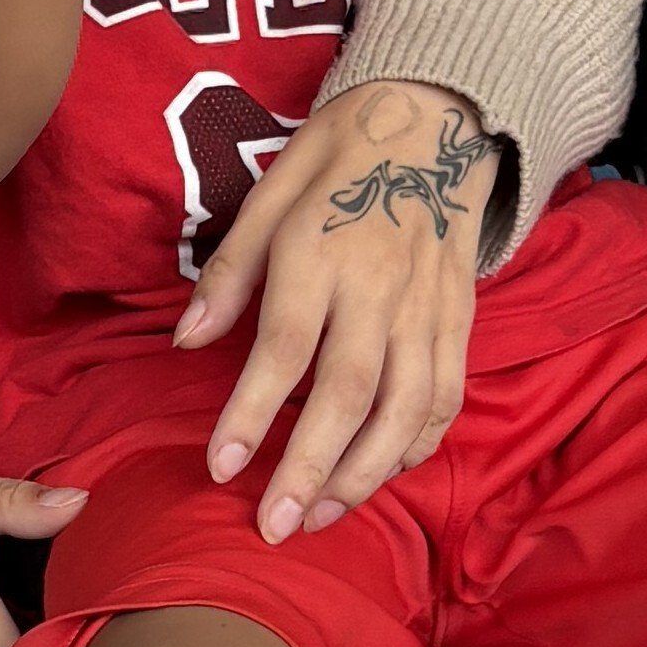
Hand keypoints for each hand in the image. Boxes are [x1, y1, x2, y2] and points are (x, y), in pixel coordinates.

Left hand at [177, 78, 494, 537]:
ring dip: (364, 473)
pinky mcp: (460, 318)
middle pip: (349, 393)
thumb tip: (186, 342)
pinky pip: (445, 394)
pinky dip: (417, 444)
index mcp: (322, 251)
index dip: (252, 413)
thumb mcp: (269, 193)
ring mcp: (428, 306)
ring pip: (406, 407)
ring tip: (321, 516)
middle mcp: (380, 286)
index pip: (285, 347)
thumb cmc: (336, 161)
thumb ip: (230, 273)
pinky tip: (381, 476)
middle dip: (310, 467)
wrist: (434, 121)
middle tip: (275, 525)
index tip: (220, 468)